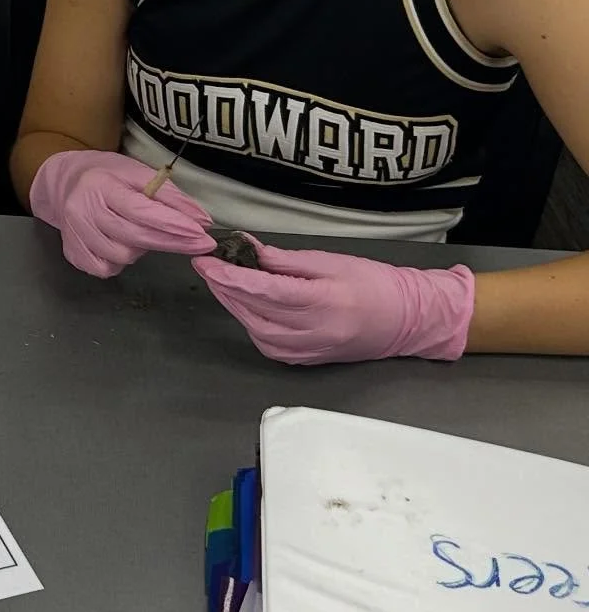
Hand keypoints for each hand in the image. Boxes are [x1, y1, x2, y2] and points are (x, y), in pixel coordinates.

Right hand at [29, 149, 215, 278]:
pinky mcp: (72, 254)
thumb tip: (201, 219)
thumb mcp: (137, 172)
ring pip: (122, 256)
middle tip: (201, 243)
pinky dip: (121, 261)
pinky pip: (107, 269)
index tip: (202, 233)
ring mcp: (74, 236)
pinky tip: (122, 243)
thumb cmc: (107, 175)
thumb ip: (169, 194)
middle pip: (134, 237)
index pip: (140, 210)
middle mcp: (82, 212)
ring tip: (141, 231)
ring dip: (141, 249)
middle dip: (173, 242)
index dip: (172, 224)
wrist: (65, 181)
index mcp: (99, 186)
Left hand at [193, 240, 474, 363]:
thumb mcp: (330, 261)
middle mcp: (313, 332)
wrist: (406, 321)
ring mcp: (309, 351)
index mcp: (322, 302)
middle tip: (207, 266)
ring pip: (256, 331)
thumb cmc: (372, 282)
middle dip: (225, 289)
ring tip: (222, 281)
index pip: (264, 291)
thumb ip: (287, 261)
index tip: (205, 261)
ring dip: (234, 306)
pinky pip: (268, 344)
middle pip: (254, 312)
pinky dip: (251, 323)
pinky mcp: (307, 360)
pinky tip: (245, 305)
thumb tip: (250, 251)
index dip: (230, 277)